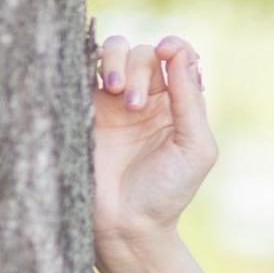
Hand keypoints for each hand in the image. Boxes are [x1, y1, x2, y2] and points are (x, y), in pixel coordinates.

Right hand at [91, 32, 215, 254]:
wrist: (126, 226)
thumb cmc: (168, 192)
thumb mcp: (195, 147)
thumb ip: (190, 101)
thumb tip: (180, 53)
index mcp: (176, 103)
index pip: (176, 56)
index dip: (173, 46)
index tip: (167, 52)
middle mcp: (144, 97)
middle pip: (142, 53)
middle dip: (139, 68)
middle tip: (133, 104)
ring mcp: (110, 104)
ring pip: (110, 54)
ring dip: (113, 62)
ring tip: (113, 92)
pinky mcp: (81, 112)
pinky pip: (78, 75)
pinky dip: (84, 66)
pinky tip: (93, 86)